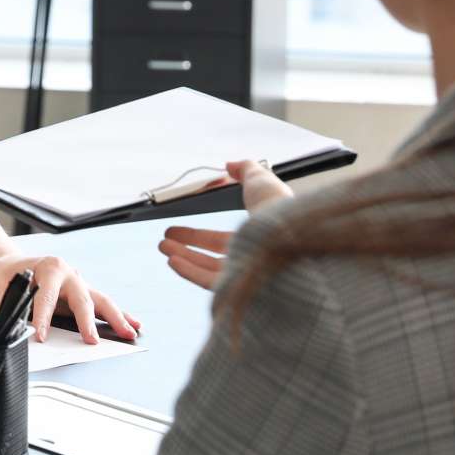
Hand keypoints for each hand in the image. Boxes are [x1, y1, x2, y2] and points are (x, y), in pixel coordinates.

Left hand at [0, 250, 138, 344]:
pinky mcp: (83, 293)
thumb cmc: (8, 271)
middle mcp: (69, 273)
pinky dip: (120, 315)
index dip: (42, 318)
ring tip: (129, 333)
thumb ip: (1, 300)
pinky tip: (133, 325)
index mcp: (49, 267)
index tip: (41, 336)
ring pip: (101, 301)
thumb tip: (4, 320)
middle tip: (91, 340)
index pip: (46, 296)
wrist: (14, 262)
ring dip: (116, 318)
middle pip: (82, 298)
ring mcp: (79, 283)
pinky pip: (103, 305)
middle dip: (86, 321)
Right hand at [156, 158, 290, 289]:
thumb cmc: (281, 210)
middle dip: (186, 247)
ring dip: (182, 257)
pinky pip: (209, 282)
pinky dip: (188, 271)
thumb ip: (246, 170)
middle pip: (211, 257)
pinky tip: (172, 260)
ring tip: (162, 246)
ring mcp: (246, 275)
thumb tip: (231, 165)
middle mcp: (251, 258)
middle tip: (165, 241)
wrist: (292, 237)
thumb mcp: (262, 180)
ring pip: (207, 268)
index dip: (198, 236)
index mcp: (257, 237)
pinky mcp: (239, 288)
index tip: (176, 229)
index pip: (221, 240)